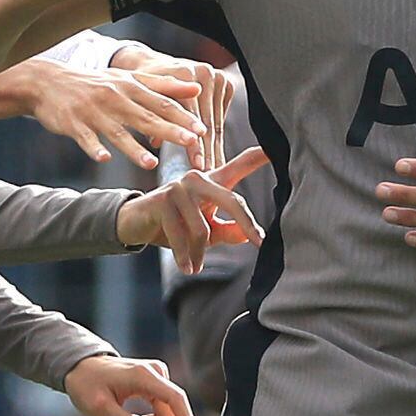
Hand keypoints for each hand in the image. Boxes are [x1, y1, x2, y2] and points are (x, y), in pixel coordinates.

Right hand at [0, 54, 217, 166]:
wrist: (49, 82)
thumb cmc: (95, 84)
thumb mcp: (128, 78)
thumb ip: (163, 84)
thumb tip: (197, 86)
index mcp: (131, 87)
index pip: (162, 103)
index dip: (183, 116)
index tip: (204, 129)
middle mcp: (115, 98)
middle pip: (146, 117)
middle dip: (169, 131)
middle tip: (192, 142)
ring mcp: (93, 112)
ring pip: (117, 131)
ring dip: (134, 148)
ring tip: (151, 163)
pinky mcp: (73, 124)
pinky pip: (86, 138)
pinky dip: (94, 148)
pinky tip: (104, 159)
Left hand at [63, 355, 196, 415]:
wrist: (80, 368)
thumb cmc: (87, 385)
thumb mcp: (101, 409)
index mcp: (143, 376)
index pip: (175, 398)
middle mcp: (155, 373)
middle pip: (170, 410)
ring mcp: (156, 377)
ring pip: (167, 412)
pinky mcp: (153, 384)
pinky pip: (162, 408)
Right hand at [119, 147, 264, 268]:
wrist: (135, 225)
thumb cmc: (176, 226)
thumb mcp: (207, 231)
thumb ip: (229, 230)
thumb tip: (248, 236)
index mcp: (212, 182)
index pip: (240, 165)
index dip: (260, 156)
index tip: (280, 147)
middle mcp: (197, 178)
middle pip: (233, 200)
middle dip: (247, 224)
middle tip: (258, 243)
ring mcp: (179, 187)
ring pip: (203, 228)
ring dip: (200, 253)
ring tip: (195, 266)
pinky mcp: (163, 200)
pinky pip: (182, 235)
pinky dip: (185, 256)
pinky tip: (187, 268)